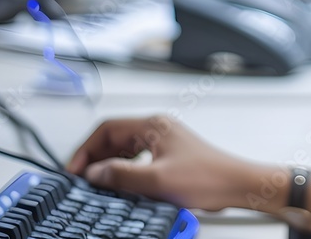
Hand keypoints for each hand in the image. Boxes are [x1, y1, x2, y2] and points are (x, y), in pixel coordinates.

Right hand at [66, 115, 262, 211]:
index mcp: (153, 125)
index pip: (107, 128)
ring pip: (125, 146)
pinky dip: (123, 167)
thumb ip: (122, 175)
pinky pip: (137, 156)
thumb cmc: (207, 178)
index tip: (75, 170)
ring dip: (108, 162)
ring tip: (97, 182)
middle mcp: (158, 128)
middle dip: (94, 156)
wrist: (235, 184)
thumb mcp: (157, 180)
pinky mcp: (170, 153)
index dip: (86, 149)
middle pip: (114, 136)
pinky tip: (121, 182)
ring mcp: (164, 140)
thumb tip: (95, 173)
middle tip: (82, 179)